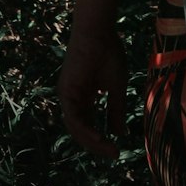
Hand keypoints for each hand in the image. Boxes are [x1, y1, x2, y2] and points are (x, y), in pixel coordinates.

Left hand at [58, 27, 128, 157]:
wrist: (98, 31)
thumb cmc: (108, 53)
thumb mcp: (116, 87)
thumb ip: (116, 110)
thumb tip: (119, 133)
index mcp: (85, 96)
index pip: (90, 124)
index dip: (102, 138)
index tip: (117, 149)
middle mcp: (73, 98)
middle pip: (82, 129)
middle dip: (97, 144)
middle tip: (114, 154)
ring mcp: (68, 96)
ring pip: (77, 127)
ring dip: (91, 141)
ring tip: (108, 149)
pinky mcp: (66, 92)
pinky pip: (74, 118)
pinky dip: (85, 129)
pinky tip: (99, 137)